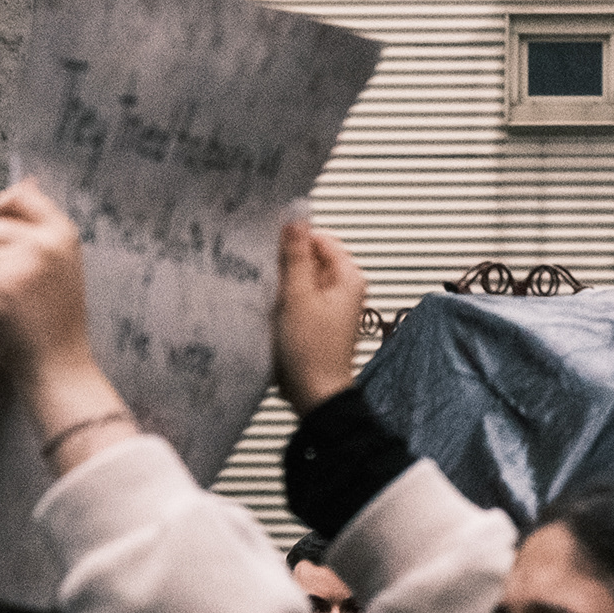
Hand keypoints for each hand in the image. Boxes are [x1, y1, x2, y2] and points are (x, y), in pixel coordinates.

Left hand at [0, 179, 118, 435]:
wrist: (59, 363)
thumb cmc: (59, 313)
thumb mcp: (62, 260)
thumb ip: (40, 223)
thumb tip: (23, 180)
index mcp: (63, 233)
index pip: (22, 197)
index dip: (5, 208)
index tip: (6, 229)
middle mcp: (42, 244)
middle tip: (18, 282)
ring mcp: (19, 266)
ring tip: (12, 302)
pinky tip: (3, 315)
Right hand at [275, 218, 369, 413]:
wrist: (315, 395)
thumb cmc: (311, 350)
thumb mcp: (297, 296)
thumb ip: (296, 256)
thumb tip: (297, 217)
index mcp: (349, 276)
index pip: (320, 240)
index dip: (295, 241)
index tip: (270, 245)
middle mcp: (345, 288)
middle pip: (311, 260)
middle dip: (287, 264)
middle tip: (264, 272)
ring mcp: (333, 306)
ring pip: (303, 281)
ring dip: (284, 285)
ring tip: (268, 294)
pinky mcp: (319, 322)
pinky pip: (301, 300)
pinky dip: (286, 302)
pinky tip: (271, 311)